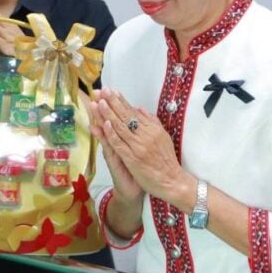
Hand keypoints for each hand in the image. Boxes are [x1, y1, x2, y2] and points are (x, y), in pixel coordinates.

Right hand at [86, 91, 142, 202]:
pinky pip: (109, 148)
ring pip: (106, 133)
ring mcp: (113, 153)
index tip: (105, 91)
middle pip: (108, 123)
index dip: (110, 105)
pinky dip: (105, 138)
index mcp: (122, 140)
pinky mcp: (114, 164)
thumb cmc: (136, 172)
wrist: (133, 193)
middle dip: (102, 107)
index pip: (115, 119)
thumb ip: (134, 135)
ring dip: (100, 119)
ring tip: (94, 104)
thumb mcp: (136, 152)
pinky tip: (100, 127)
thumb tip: (136, 115)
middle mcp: (115, 145)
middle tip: (95, 93)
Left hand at [92, 90, 193, 208]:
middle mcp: (146, 135)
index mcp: (153, 129)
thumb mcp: (163, 137)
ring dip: (108, 114)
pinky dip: (112, 134)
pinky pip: (120, 144)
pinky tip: (105, 124)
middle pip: (126, 115)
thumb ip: (152, 122)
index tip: (111, 90)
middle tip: (101, 90)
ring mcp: (138, 147)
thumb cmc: (167, 161)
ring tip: (99, 102)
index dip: (121, 100)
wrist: (172, 181)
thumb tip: (140, 108)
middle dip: (112, 102)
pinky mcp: (133, 159)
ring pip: (121, 127)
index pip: (133, 112)